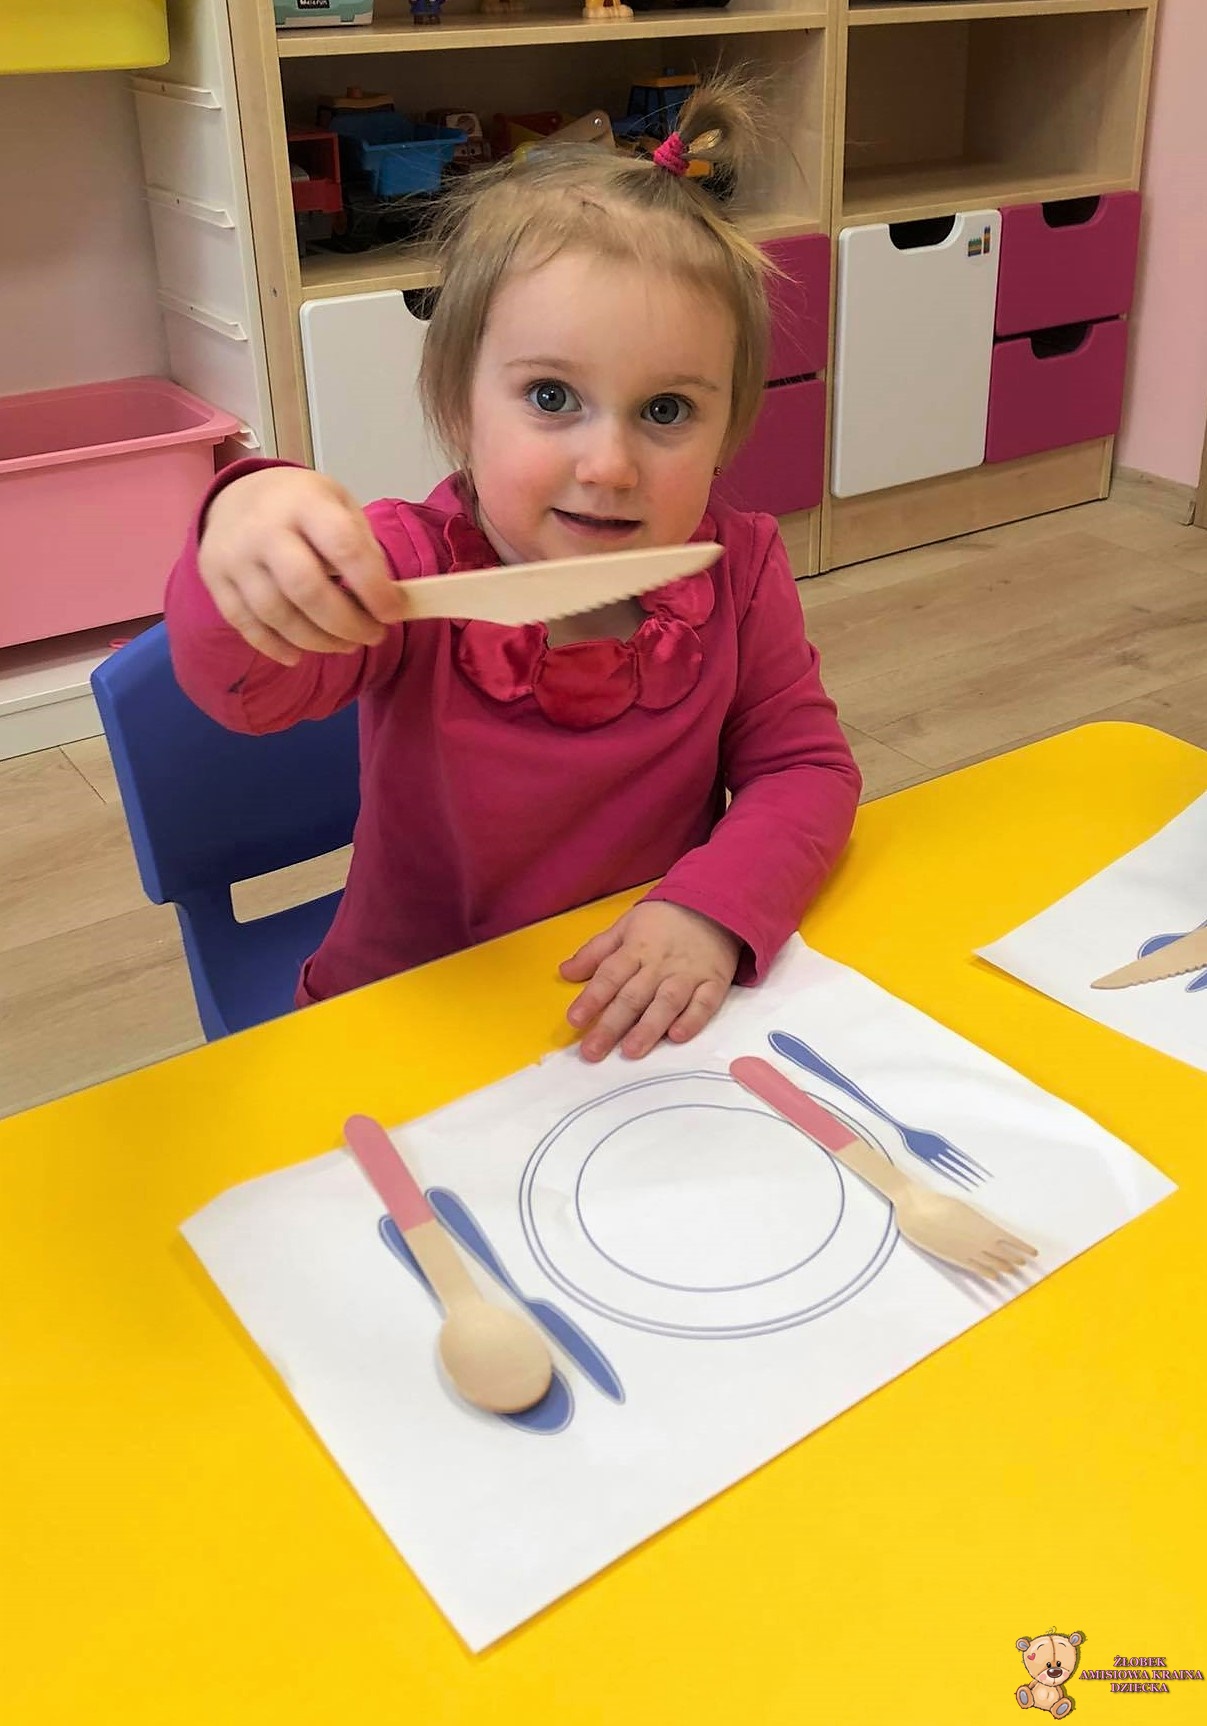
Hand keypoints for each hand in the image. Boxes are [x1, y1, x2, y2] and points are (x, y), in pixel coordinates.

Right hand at [198, 467, 401, 665]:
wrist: (233, 496)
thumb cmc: (299, 505)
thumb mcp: (338, 504)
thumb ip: (361, 545)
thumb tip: (385, 597)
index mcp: (304, 502)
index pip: (343, 548)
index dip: (373, 587)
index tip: (393, 614)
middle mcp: (263, 528)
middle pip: (306, 589)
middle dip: (346, 624)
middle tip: (372, 636)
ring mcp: (234, 557)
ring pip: (277, 614)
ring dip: (318, 641)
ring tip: (345, 644)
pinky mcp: (215, 581)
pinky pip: (247, 625)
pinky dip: (276, 647)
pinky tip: (300, 653)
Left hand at [560, 901, 740, 1061]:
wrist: (713, 906)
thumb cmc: (663, 920)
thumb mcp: (625, 926)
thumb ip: (595, 952)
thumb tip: (565, 972)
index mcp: (636, 950)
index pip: (609, 976)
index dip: (591, 999)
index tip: (574, 1020)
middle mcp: (660, 965)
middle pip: (633, 997)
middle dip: (611, 1025)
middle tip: (593, 1052)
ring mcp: (688, 975)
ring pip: (666, 1003)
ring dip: (648, 1028)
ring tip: (631, 1051)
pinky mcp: (714, 983)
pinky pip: (704, 1003)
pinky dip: (692, 1020)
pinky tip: (677, 1036)